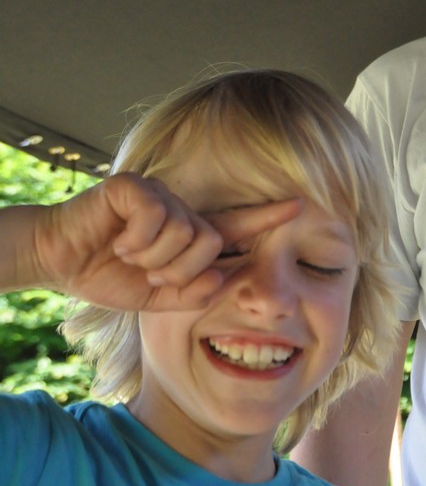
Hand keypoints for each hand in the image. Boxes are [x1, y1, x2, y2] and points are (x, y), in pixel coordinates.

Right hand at [32, 173, 300, 311]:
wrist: (63, 263)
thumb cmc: (113, 277)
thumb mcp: (160, 298)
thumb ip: (195, 292)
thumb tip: (225, 276)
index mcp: (193, 237)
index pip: (239, 227)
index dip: (270, 217)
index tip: (303, 206)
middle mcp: (183, 213)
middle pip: (212, 243)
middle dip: (179, 270)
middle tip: (147, 271)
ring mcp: (161, 197)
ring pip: (185, 231)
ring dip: (152, 257)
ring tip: (128, 255)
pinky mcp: (135, 187)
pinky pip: (156, 216)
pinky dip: (137, 239)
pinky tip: (119, 241)